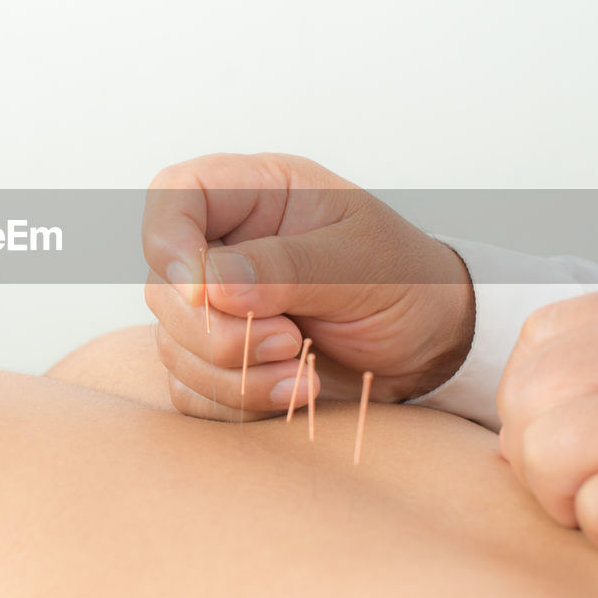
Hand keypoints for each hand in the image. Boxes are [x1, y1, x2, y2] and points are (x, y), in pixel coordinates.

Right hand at [141, 153, 473, 420]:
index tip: (200, 294)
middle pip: (162, 286)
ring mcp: (219, 305)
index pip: (174, 196)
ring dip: (234, 374)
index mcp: (256, 195)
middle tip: (289, 341)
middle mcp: (226, 245)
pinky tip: (294, 393)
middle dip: (218, 331)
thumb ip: (287, 268)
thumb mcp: (362, 263)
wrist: (435, 344)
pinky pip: (192, 389)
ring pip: (173, 344)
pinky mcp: (223, 360)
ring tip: (303, 374)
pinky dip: (237, 402)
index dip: (168, 243)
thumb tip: (211, 285)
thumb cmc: (407, 281)